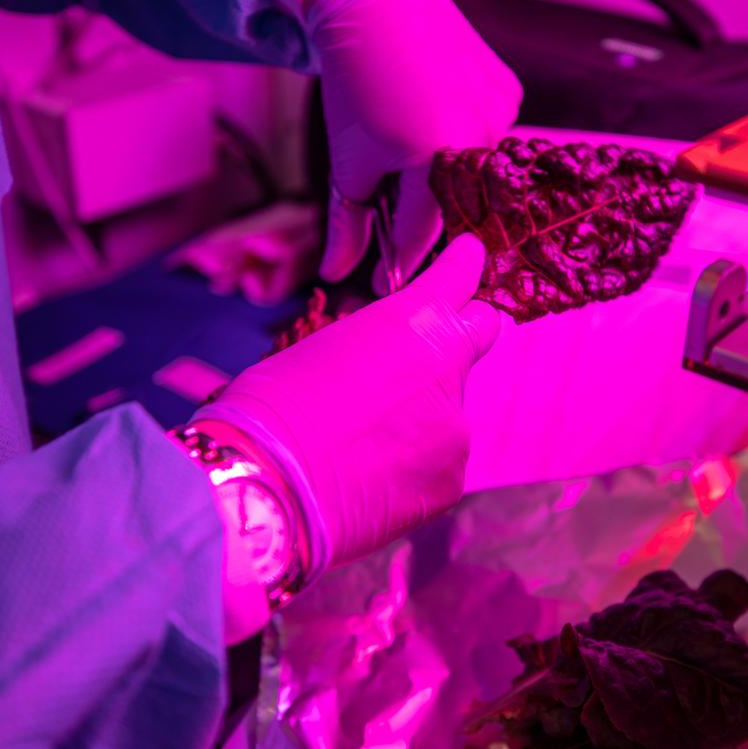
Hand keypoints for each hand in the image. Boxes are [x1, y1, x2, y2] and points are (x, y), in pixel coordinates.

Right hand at [195, 234, 499, 570]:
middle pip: (481, 337)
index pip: (462, 277)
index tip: (467, 260)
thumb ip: (377, 346)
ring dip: (420, 419)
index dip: (463, 267)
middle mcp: (450, 370)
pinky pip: (438, 466)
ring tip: (360, 445)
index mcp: (415, 322)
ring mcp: (456, 431)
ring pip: (449, 413)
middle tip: (424, 357)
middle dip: (461, 338)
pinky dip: (412, 469)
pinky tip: (366, 480)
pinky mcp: (450, 483)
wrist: (265, 488)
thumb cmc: (272, 407)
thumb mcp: (323, 350)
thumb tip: (387, 360)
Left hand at [244, 0, 521, 291]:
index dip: (400, 262)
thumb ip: (348, 222)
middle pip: (454, 207)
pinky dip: (467, 142)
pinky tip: (440, 118)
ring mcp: (501, 113)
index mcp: (432, 157)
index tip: (388, 282)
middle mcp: (478, 138)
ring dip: (449, 177)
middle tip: (399, 210)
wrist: (377, 4)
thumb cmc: (355, 85)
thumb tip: (338, 277)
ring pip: (476, 174)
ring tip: (414, 147)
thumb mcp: (347, 159)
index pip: (421, 233)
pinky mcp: (512, 92)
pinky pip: (492, 137)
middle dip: (426, 217)